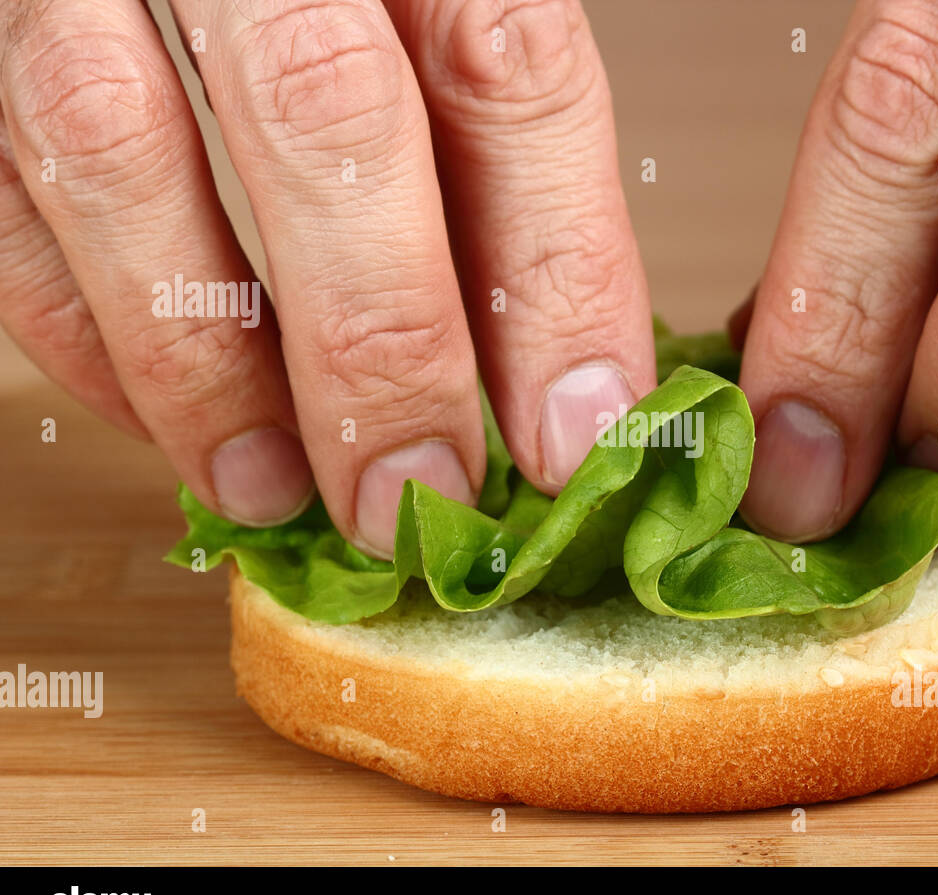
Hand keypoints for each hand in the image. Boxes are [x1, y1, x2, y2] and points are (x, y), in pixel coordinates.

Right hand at [0, 0, 654, 556]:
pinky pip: (5, 203)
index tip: (578, 436)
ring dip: (207, 366)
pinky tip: (169, 427)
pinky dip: (87, 336)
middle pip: (326, 117)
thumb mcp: (445, 21)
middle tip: (423, 502)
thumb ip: (497, 157)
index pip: (510, 74)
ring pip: (120, 154)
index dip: (553, 275)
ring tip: (280, 494)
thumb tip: (561, 386)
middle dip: (383, 346)